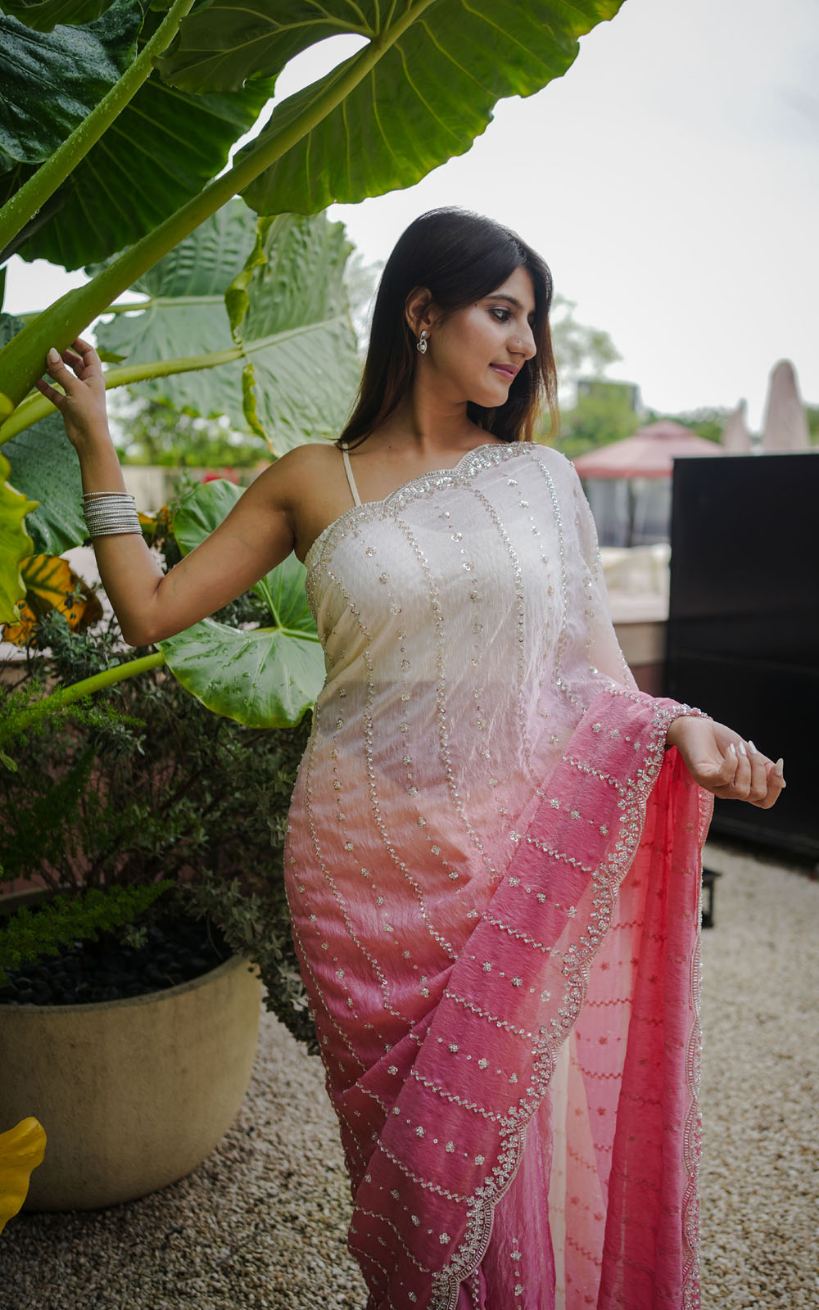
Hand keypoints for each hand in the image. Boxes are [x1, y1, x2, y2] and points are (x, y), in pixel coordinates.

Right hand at [33, 336, 109, 450]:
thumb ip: (61, 371)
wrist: (89, 439)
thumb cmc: (88, 412)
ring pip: (63, 376)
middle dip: (63, 354)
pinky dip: (46, 386)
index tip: (66, 334)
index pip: (89, 353)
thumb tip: (50, 352)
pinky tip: (35, 380)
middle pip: (75, 363)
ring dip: (53, 369)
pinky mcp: (67, 405)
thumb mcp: (74, 388)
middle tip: (48, 346)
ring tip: (39, 359)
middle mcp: (87, 383)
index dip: (79, 343)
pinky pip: (55, 392)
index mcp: (95, 376)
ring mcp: (77, 394)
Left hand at [666, 715, 784, 807]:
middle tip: (751, 748)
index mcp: (740, 786)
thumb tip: (783, 783)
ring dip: (746, 764)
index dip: (775, 787)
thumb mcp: (748, 753)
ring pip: (741, 790)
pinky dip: (732, 762)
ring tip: (737, 747)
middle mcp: (727, 790)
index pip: (764, 802)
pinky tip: (729, 749)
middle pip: (756, 794)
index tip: (778, 764)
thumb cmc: (720, 740)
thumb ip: (764, 767)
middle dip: (760, 769)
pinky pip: (723, 778)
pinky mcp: (701, 776)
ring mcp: (713, 785)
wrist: (695, 726)